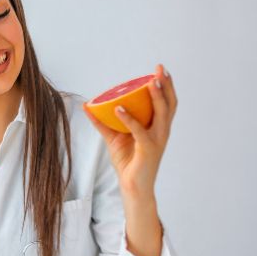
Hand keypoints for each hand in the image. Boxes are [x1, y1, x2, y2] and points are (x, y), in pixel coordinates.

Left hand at [83, 64, 177, 198]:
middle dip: (166, 85)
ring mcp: (157, 140)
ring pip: (161, 114)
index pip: (167, 103)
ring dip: (156, 97)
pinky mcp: (148, 150)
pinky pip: (139, 131)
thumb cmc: (127, 161)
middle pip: (169, 104)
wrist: (132, 186)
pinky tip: (118, 109)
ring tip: (149, 83)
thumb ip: (103, 122)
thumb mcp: (113, 137)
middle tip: (158, 69)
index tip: (160, 70)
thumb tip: (87, 105)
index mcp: (158, 127)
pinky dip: (129, 119)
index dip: (166, 86)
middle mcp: (162, 131)